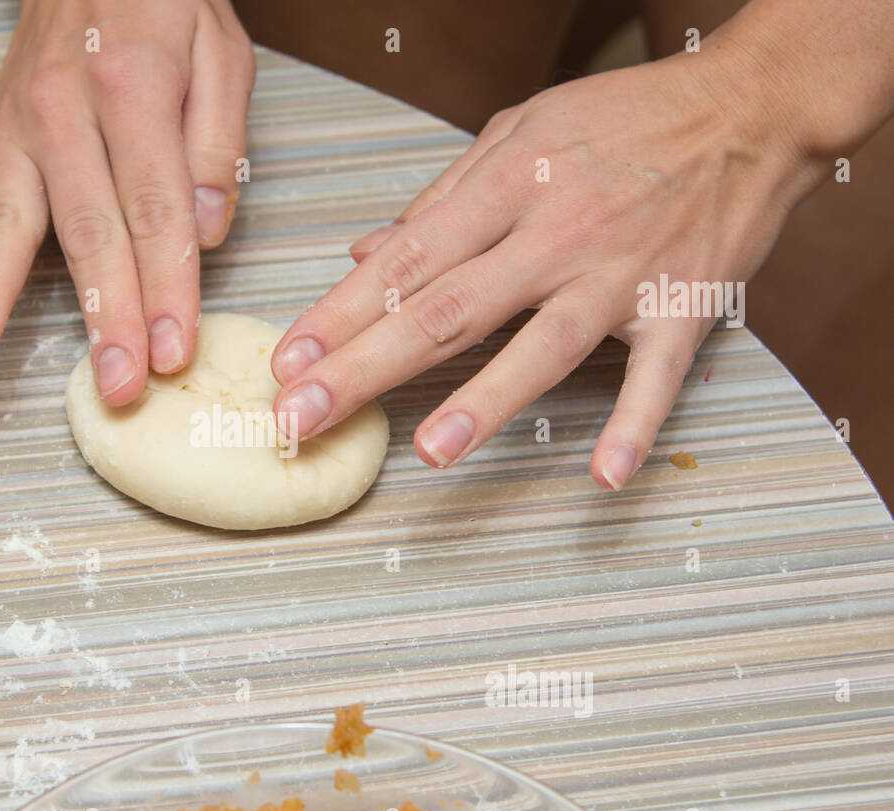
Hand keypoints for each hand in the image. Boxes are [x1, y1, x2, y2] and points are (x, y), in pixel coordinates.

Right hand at [0, 0, 253, 404]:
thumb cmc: (163, 1)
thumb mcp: (220, 52)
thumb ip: (217, 143)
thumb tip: (204, 232)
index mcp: (131, 89)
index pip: (154, 210)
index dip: (166, 288)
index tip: (172, 351)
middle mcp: (62, 112)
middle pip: (87, 231)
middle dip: (103, 315)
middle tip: (114, 384)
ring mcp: (16, 128)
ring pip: (8, 223)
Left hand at [270, 45, 822, 489]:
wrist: (749, 106)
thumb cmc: (624, 119)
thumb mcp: (520, 133)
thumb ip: (442, 200)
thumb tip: (364, 252)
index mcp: (508, 184)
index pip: (407, 259)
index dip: (341, 314)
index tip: (288, 362)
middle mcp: (556, 231)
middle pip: (449, 309)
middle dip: (367, 367)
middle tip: (303, 418)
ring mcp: (621, 273)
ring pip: (541, 344)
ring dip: (485, 401)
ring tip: (428, 451)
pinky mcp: (684, 306)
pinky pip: (657, 375)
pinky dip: (636, 424)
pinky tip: (604, 476)